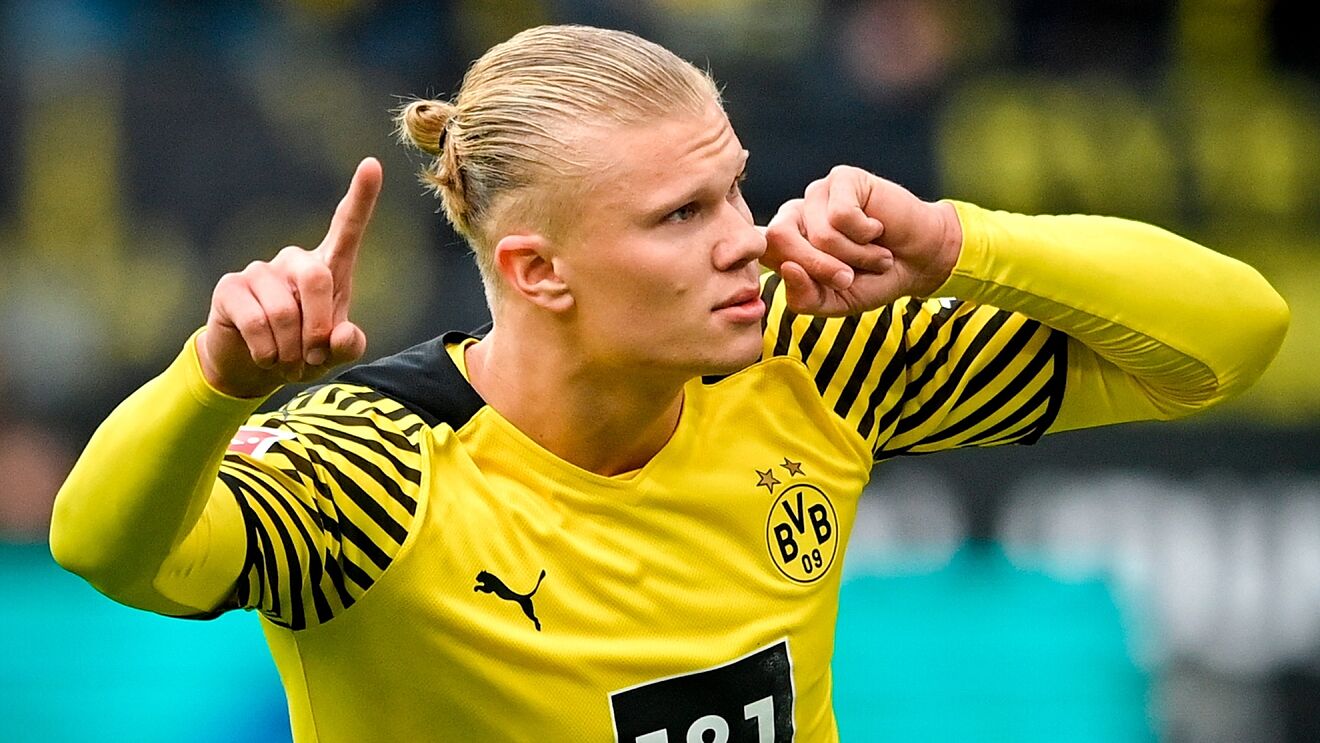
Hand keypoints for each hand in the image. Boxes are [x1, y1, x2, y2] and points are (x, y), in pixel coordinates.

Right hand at [198, 157, 382, 397]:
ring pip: (284, 311)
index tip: (372, 164)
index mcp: (329, 269)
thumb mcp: (333, 356)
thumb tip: (342, 334)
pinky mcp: (231, 287)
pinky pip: (256, 322)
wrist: (253, 369)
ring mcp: (260, 271)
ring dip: (290, 350)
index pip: (347, 227)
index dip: (361, 198)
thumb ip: (348, 346)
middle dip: (318, 328)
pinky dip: (267, 351)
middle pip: (317, 279)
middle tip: (312, 358)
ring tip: (286, 360)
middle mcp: (295, 261)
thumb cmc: (302, 355)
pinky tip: (265, 356)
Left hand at [762, 165, 961, 315]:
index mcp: (785, 243)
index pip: (762, 252)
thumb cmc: (872, 280)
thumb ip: (805, 298)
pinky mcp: (842, 178)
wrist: (919, 261)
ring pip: (819, 232)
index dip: (775, 267)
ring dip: (854, 255)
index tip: (776, 273)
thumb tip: (787, 269)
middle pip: (780, 238)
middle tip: (848, 279)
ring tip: (873, 255)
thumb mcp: (836, 302)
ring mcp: (817, 194)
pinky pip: (842, 214)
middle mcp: (796, 215)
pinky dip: (865, 233)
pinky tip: (876, 229)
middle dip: (818, 267)